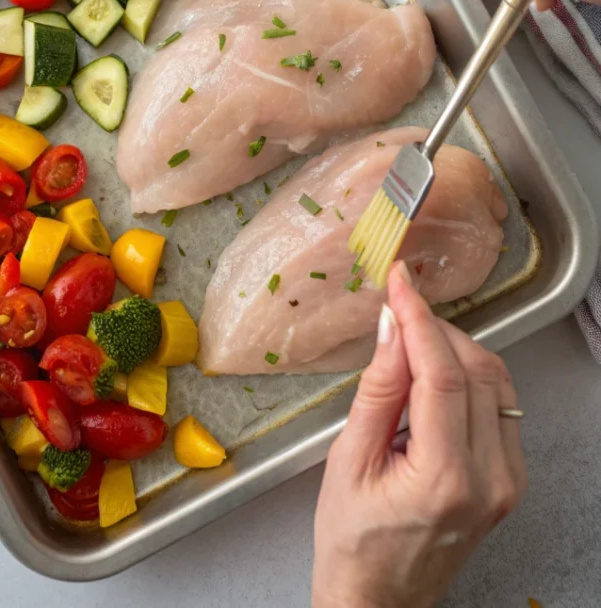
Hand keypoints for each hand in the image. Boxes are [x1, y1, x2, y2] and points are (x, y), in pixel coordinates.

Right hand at [312, 263, 525, 607]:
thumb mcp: (347, 459)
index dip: (420, 319)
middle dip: (435, 329)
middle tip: (399, 310)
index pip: (441, 373)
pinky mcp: (510, 480)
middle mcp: (490, 480)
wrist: (378, 600)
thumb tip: (393, 327)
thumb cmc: (352, 541)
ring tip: (412, 343)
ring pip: (495, 382)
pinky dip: (470, 376)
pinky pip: (500, 406)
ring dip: (456, 348)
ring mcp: (507, 482)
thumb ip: (377, 389)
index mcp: (444, 478)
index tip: (401, 283)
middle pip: (475, 370)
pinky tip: (436, 374)